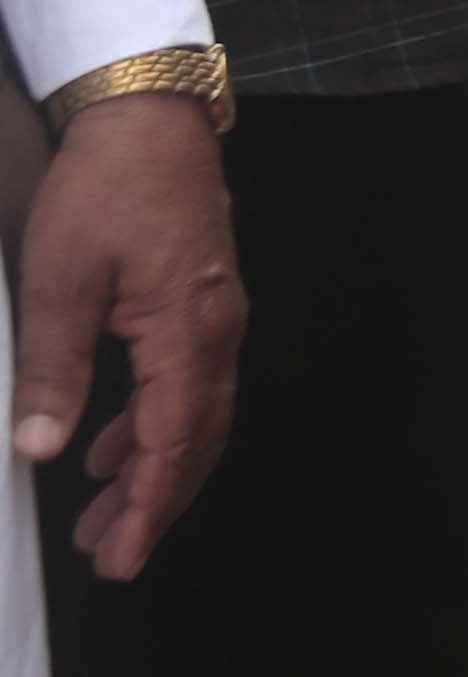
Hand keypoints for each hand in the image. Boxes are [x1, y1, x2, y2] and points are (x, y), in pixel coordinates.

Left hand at [20, 94, 238, 581]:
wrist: (148, 117)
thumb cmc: (102, 189)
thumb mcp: (59, 278)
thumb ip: (54, 367)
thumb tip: (41, 450)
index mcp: (186, 329)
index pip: (173, 439)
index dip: (148, 505)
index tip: (122, 557)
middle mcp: (216, 331)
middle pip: (199, 438)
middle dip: (156, 504)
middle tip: (111, 559)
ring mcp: (215, 316)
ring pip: (198, 416)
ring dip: (156, 471)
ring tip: (105, 518)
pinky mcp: (201, 303)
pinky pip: (190, 385)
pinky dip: (156, 428)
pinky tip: (112, 446)